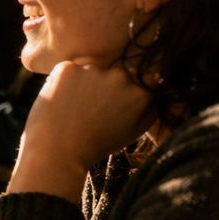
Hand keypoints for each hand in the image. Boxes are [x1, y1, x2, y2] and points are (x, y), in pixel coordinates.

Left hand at [9, 61, 153, 201]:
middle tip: (91, 106)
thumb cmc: (97, 144)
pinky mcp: (67, 68)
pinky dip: (64, 81)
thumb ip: (150, 107)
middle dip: (105, 84)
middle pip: (115, 71)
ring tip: (74, 107)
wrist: (59, 151)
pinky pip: (68, 69)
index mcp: (140, 91)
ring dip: (84, 82)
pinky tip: (61, 100)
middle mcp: (120, 75)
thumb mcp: (134, 130)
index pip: (141, 76)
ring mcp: (92, 69)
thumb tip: (159, 85)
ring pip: (91, 69)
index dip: (126, 87)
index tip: (114, 99)